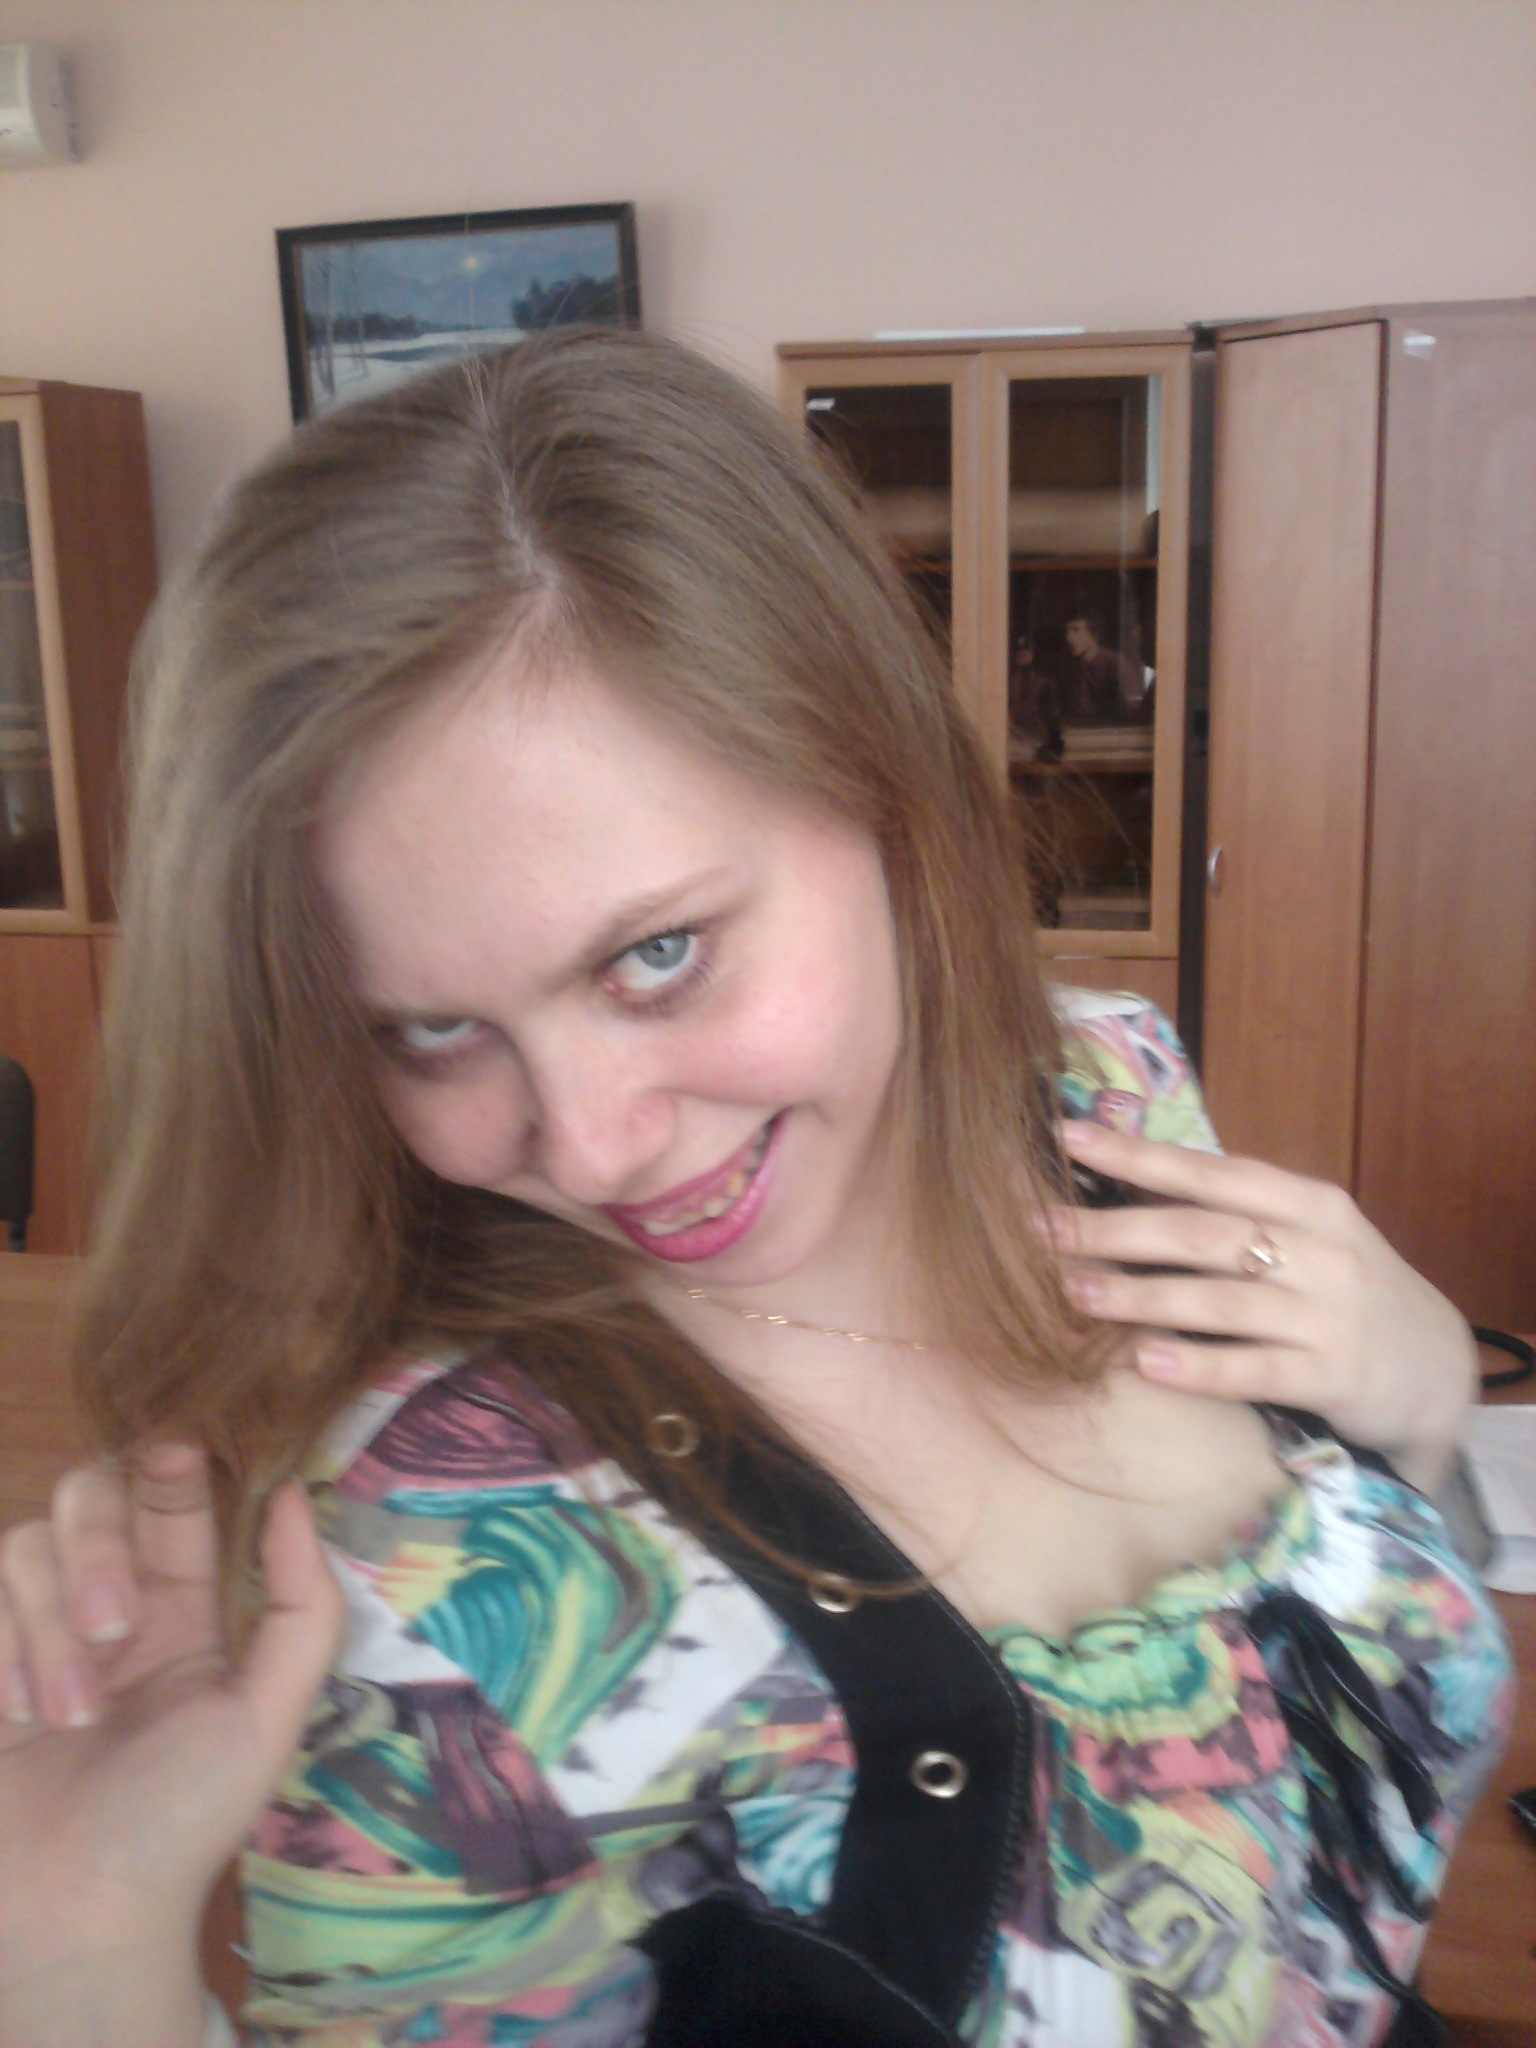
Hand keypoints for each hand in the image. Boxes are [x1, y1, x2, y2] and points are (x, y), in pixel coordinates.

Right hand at [0, 1444, 341, 2046]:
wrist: (80, 1917)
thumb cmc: (183, 1821)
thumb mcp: (269, 1715)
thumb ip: (300, 1605)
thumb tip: (297, 1492)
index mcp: (187, 1603)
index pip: (175, 1491)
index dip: (173, 1460)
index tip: (177, 1452)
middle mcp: (112, 1600)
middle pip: (89, 1493)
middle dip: (99, 1548)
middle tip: (118, 1628)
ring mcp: (38, 1628)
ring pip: (27, 1544)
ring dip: (50, 1623)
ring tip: (71, 1714)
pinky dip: (4, 1650)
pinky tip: (23, 1716)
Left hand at [1044, 1120, 1476, 1491]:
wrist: (1437, 1372)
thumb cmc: (1345, 1293)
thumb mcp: (1310, 1238)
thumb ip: (1239, 1213)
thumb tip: (1131, 1182)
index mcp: (1311, 1203)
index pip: (1212, 1171)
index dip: (1137, 1155)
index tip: (1068, 1138)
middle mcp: (1322, 1251)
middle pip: (1203, 1233)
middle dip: (1115, 1230)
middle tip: (1042, 1230)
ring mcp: (1330, 1315)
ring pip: (1220, 1300)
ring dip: (1141, 1296)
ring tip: (1075, 1293)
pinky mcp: (1334, 1376)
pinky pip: (1255, 1369)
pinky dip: (1199, 1365)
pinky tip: (1146, 1362)